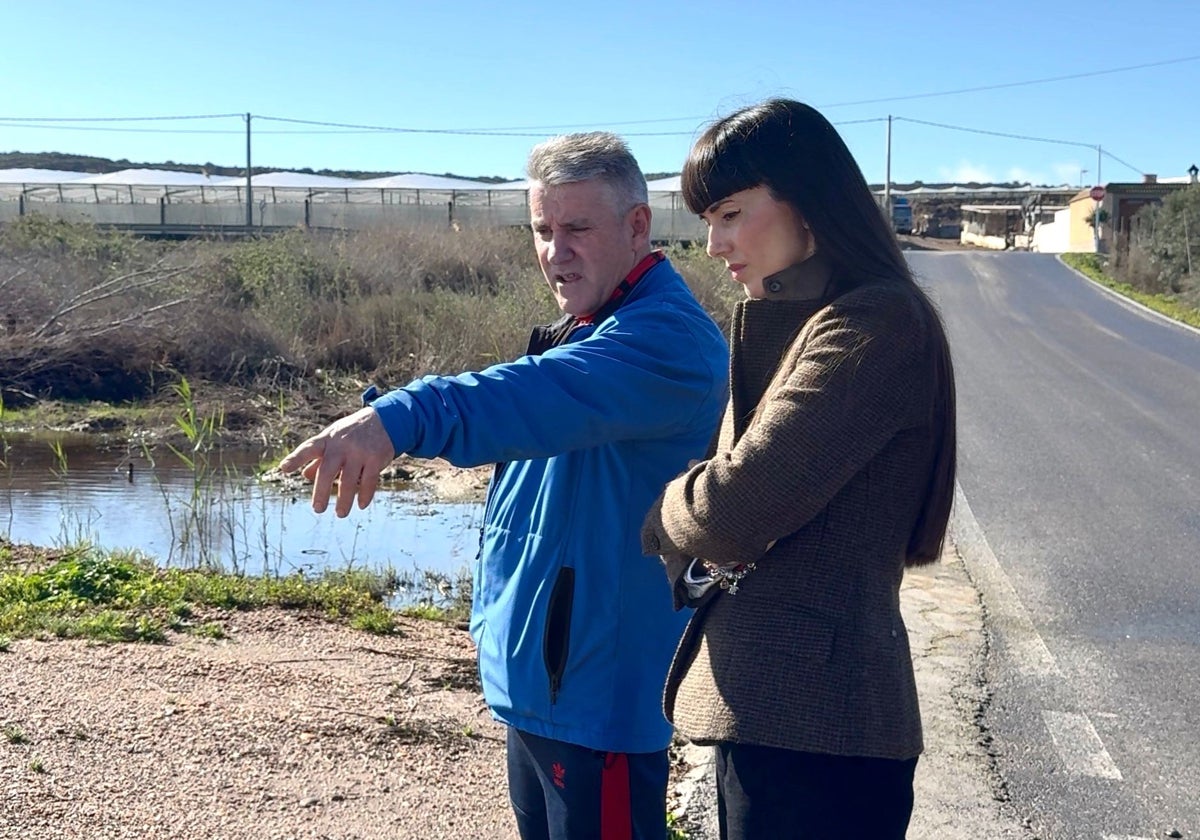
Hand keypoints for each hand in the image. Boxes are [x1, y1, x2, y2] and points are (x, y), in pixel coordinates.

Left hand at [277, 407, 395, 516]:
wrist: (385, 420)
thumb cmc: (352, 433)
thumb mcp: (334, 439)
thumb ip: (319, 457)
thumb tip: (305, 475)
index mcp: (327, 440)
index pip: (308, 448)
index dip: (296, 458)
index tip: (284, 468)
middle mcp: (342, 445)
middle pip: (327, 470)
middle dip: (321, 491)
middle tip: (317, 509)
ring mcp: (360, 451)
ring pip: (349, 480)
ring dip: (344, 499)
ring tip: (340, 514)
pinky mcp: (376, 458)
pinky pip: (369, 480)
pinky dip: (365, 495)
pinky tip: (361, 505)